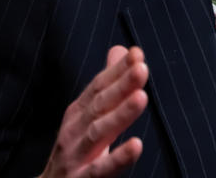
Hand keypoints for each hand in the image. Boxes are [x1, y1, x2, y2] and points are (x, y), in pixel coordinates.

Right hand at [41, 46, 149, 177]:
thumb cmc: (76, 151)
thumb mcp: (89, 116)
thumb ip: (107, 84)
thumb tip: (120, 50)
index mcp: (78, 114)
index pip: (98, 87)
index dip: (117, 70)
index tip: (136, 54)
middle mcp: (74, 131)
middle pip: (99, 105)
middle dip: (120, 86)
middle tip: (141, 69)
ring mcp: (75, 156)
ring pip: (98, 133)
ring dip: (120, 115)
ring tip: (141, 97)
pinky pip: (100, 169)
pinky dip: (118, 158)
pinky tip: (136, 146)